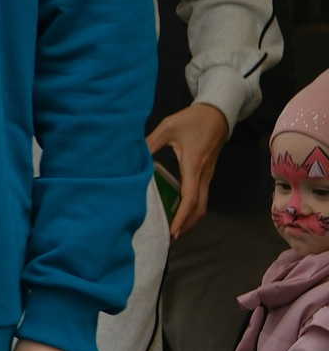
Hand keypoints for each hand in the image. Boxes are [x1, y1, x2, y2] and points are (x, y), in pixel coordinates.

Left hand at [149, 104, 228, 238]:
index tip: (173, 230)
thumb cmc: (192, 120)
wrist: (218, 114)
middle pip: (200, 207)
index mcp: (194, 166)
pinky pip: (201, 195)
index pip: (190, 198)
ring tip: (174, 229)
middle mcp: (203, 175)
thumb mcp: (167, 128)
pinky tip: (179, 211)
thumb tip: (133, 156)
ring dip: (191, 218)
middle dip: (187, 224)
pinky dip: (192, 208)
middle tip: (171, 237)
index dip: (182, 216)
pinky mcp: (206, 173)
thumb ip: (150, 142)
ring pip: (203, 203)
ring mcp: (207, 175)